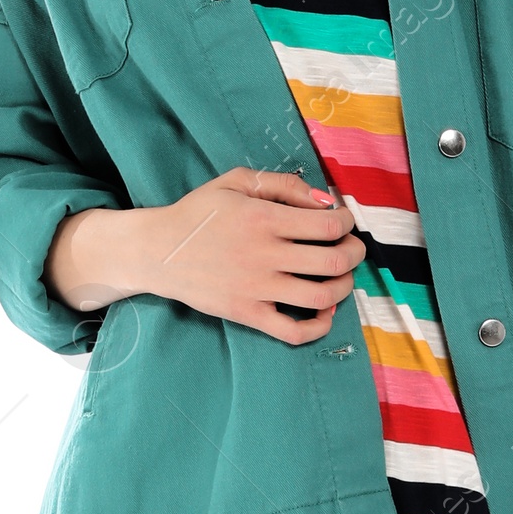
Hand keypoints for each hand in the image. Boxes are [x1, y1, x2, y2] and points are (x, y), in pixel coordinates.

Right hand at [48, 168, 365, 341]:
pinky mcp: (247, 314)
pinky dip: (319, 326)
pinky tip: (323, 312)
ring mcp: (257, 288)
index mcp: (264, 218)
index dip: (348, 223)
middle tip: (352, 249)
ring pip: (322, 297)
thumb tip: (325, 201)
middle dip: (355, 254)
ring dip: (344, 288)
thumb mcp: (236, 182)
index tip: (344, 222)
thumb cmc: (198, 213)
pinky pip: (294, 331)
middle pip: (334, 261)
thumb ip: (283, 184)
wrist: (157, 251)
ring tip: (341, 278)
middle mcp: (265, 255)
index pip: (329, 226)